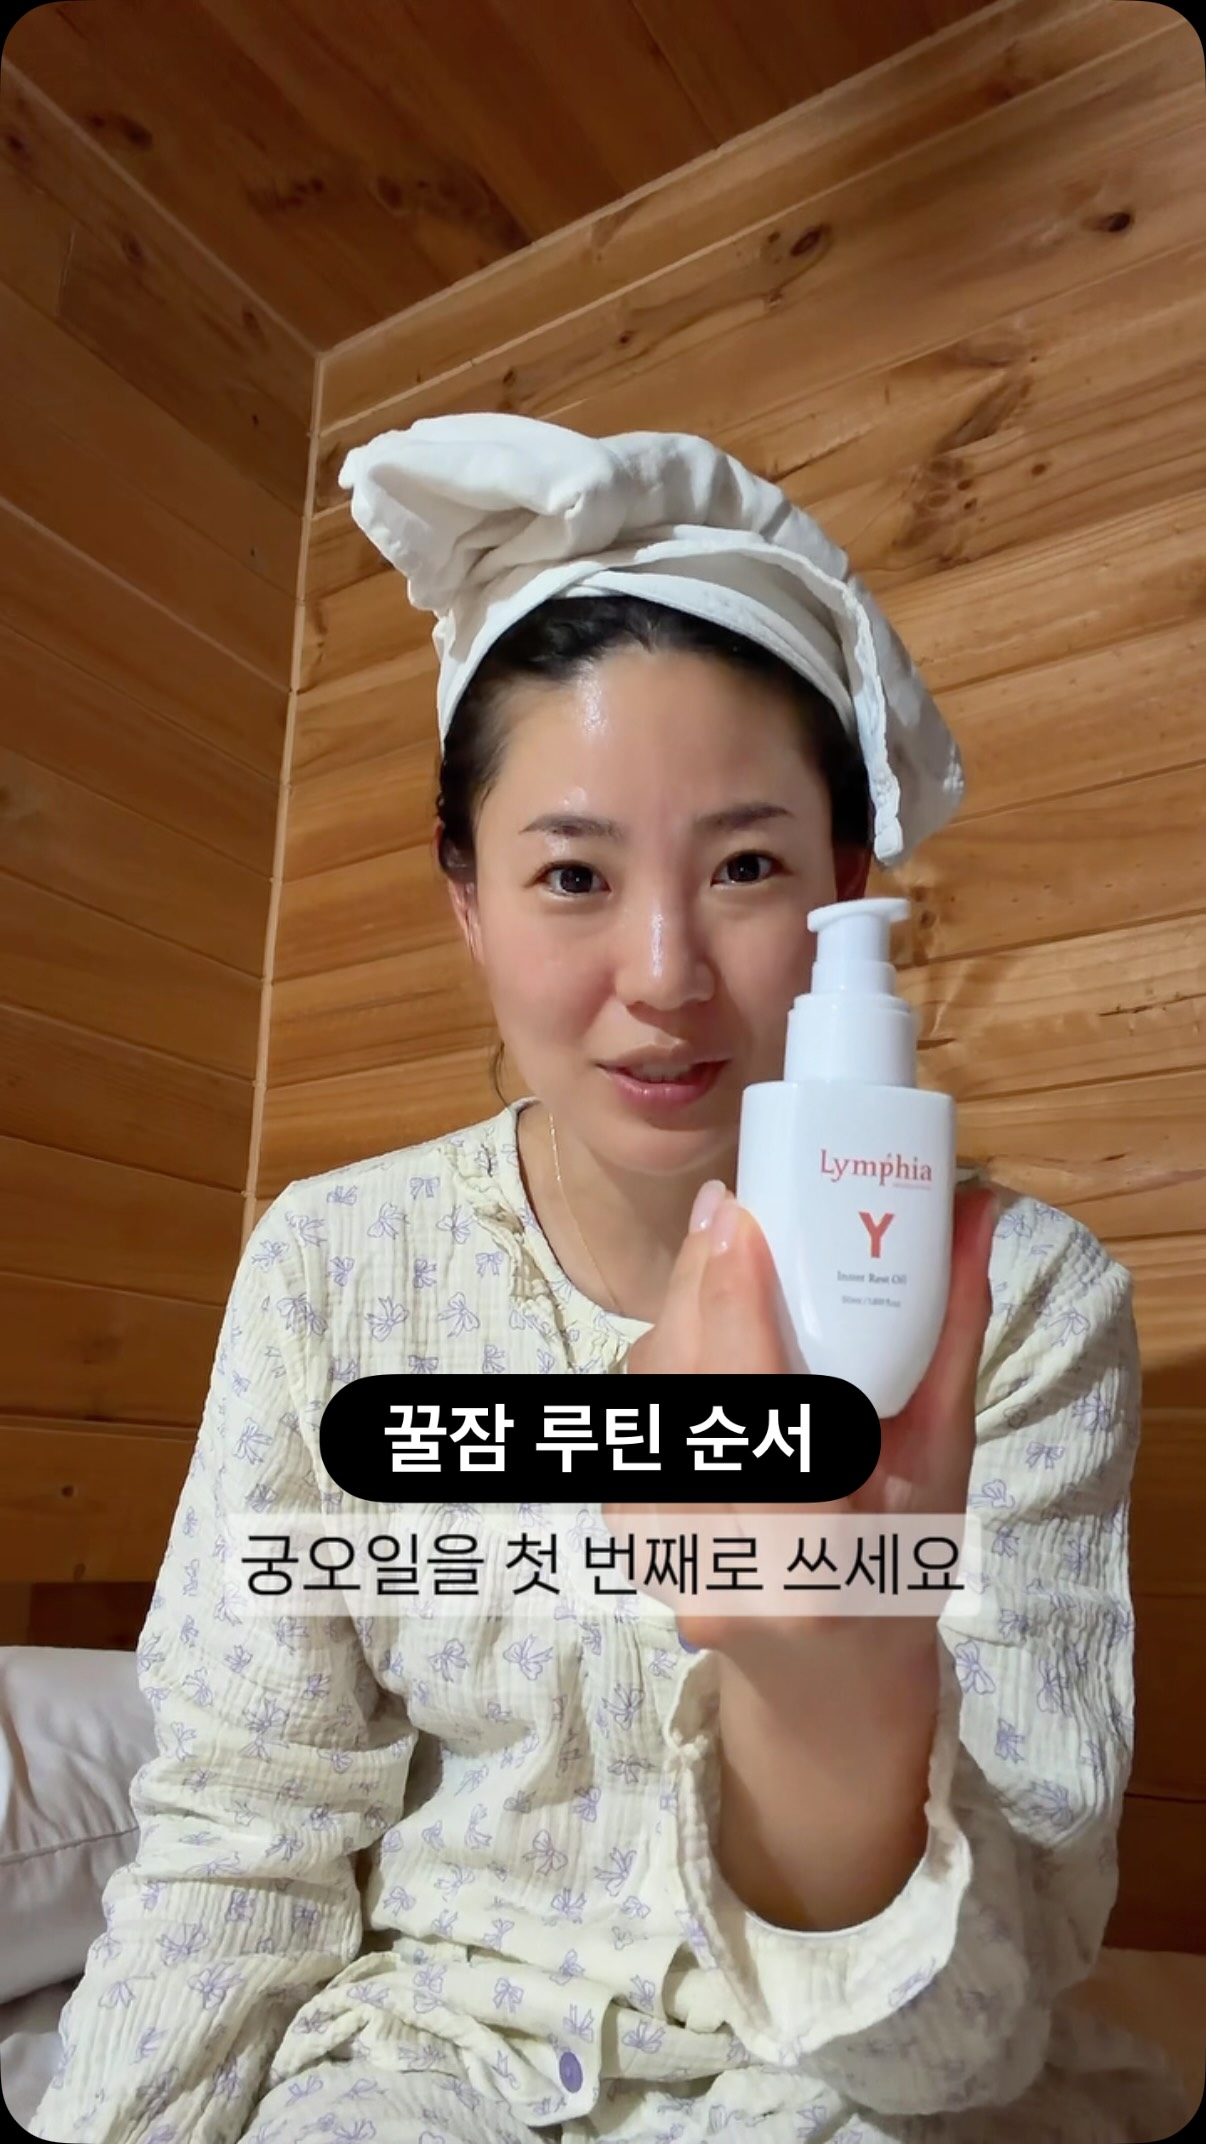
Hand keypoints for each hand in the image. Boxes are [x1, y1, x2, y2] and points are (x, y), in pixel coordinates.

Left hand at [609, 1183, 997, 1670]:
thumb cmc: (899, 1570)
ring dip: (681, 1319)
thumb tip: (974, 1210)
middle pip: (686, 1391)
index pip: (765, 1423)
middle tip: (730, 1210)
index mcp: (815, 1561)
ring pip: (647, 1398)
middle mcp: (724, 1567)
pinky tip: (703, 1334)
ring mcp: (660, 1560)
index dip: (737, 1314)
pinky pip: (633, 1419)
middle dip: (701, 1287)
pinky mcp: (626, 1537)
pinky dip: (667, 1363)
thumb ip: (952, 1338)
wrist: (823, 1684)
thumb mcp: (942, 1465)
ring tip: (726, 1266)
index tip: (736, 1219)